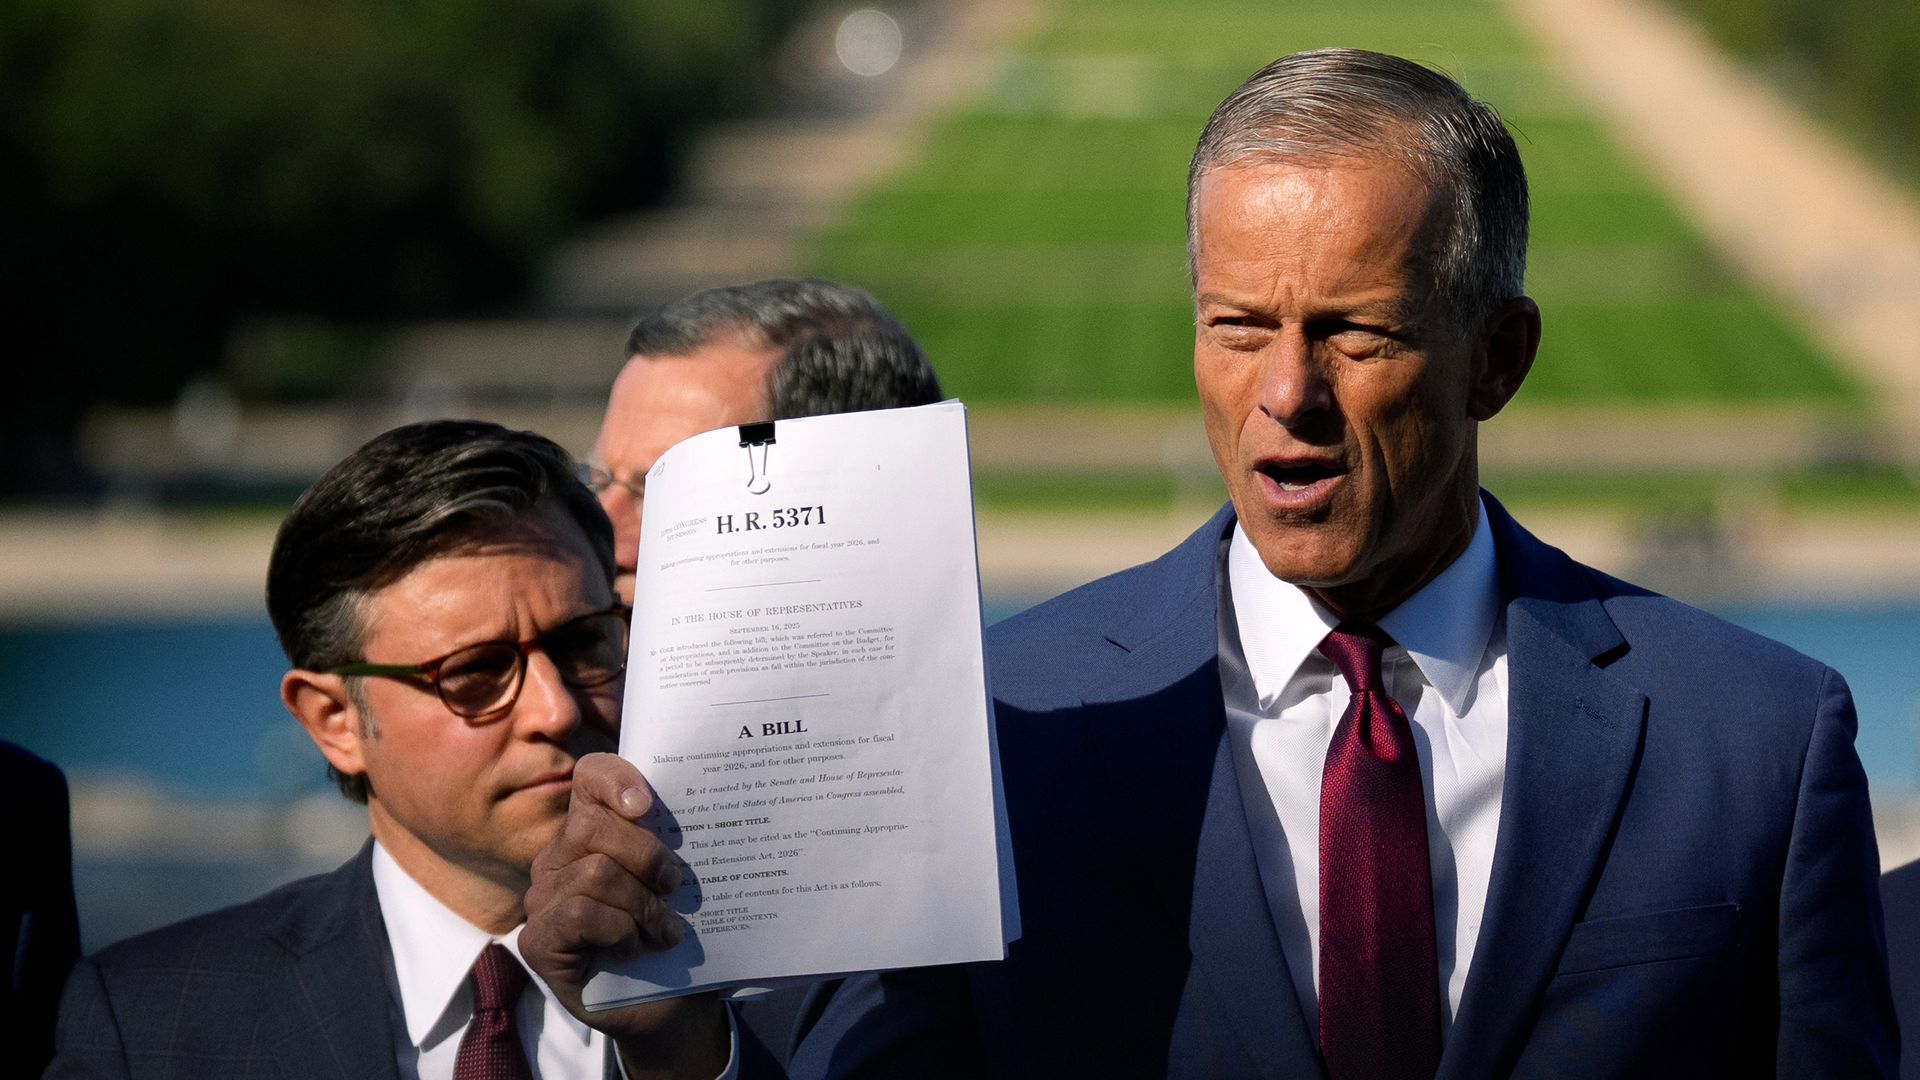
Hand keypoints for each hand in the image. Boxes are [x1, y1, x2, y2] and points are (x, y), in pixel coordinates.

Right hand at [523, 752, 728, 1077]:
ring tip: (667, 931)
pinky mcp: (538, 940)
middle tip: (674, 886)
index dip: (615, 778)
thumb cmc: (673, 935)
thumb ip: (674, 842)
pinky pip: (580, 914)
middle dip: (644, 855)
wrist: (669, 1006)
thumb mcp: (678, 883)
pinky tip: (635, 949)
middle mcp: (558, 858)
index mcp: (593, 832)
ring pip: (594, 873)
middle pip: (590, 826)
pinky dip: (620, 931)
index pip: (590, 778)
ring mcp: (543, 900)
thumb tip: (711, 805)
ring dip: (642, 905)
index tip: (647, 805)